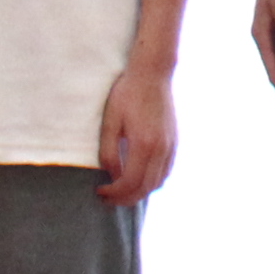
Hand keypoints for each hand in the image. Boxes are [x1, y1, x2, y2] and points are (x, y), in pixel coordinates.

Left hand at [97, 66, 178, 204]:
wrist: (152, 74)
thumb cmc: (127, 95)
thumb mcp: (110, 122)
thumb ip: (109, 152)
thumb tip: (112, 176)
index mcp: (144, 144)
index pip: (129, 183)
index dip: (113, 193)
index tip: (100, 192)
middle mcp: (161, 149)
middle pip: (145, 188)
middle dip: (125, 199)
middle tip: (108, 199)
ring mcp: (171, 146)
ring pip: (158, 183)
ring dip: (140, 192)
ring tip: (122, 191)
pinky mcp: (174, 142)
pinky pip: (165, 172)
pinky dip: (152, 181)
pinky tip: (139, 178)